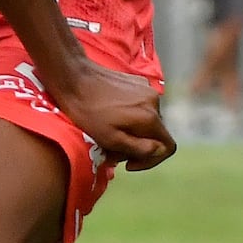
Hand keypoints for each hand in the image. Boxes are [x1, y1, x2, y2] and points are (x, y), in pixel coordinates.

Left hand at [48, 61, 175, 171]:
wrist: (73, 78)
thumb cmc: (88, 112)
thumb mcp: (111, 139)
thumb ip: (140, 149)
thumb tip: (158, 150)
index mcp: (150, 118)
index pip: (168, 147)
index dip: (152, 160)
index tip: (129, 164)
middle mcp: (154, 101)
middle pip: (155, 134)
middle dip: (137, 147)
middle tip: (112, 152)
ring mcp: (146, 89)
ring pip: (147, 120)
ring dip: (132, 132)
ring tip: (108, 134)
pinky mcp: (137, 81)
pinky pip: (140, 106)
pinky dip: (129, 117)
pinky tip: (109, 117)